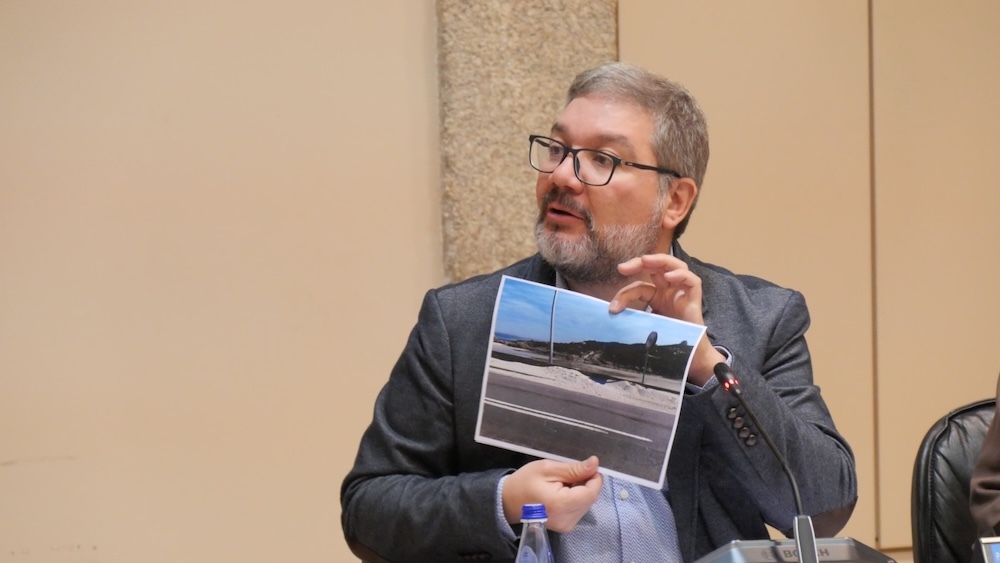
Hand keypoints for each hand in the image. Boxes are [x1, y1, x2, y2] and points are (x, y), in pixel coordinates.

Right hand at [501, 456, 602, 532]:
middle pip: (590, 498)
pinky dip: (576, 499)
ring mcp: (566, 526)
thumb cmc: (525, 482)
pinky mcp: (565, 527)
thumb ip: (573, 469)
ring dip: (581, 491)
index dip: (594, 478)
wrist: (507, 502)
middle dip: (586, 484)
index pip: (592, 492)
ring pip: (586, 504)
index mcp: (561, 504)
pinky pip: (579, 510)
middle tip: (569, 474)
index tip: (586, 466)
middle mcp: (567, 520)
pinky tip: (562, 493)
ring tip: (563, 484)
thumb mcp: (547, 468)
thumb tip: (595, 464)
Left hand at [609, 254, 723, 384]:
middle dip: (639, 262)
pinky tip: (669, 277)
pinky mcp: (695, 299)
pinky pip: (692, 280)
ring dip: (660, 260)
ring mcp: (682, 292)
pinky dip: (681, 275)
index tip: (612, 307)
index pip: (640, 286)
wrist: (688, 357)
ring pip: (676, 265)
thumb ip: (633, 316)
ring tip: (645, 261)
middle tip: (622, 268)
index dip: (625, 293)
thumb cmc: (667, 340)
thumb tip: (611, 311)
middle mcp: (670, 290)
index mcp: (657, 295)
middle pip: (657, 266)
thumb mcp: (645, 325)